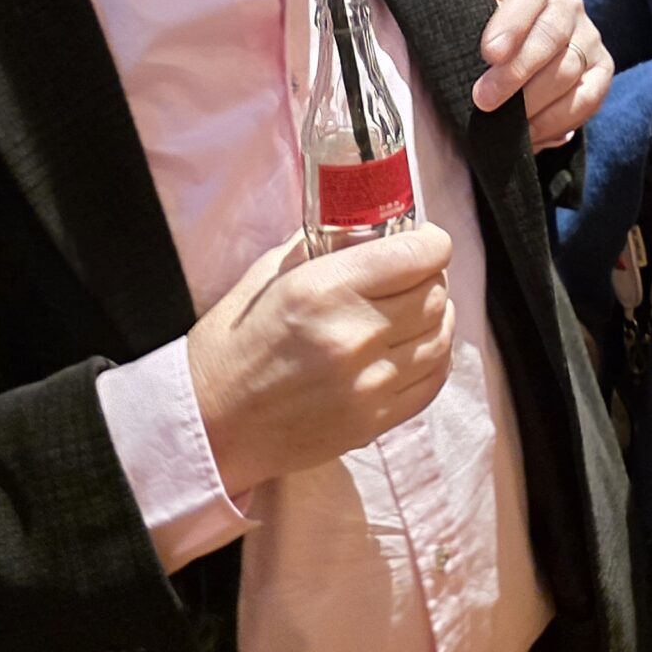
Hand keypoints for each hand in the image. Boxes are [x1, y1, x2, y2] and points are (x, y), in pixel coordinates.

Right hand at [187, 227, 455, 494]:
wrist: (210, 425)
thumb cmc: (232, 345)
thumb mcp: (269, 276)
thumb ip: (324, 247)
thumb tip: (370, 227)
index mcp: (324, 290)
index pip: (415, 255)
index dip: (431, 241)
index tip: (425, 239)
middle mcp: (354, 336)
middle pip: (435, 294)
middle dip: (431, 276)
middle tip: (415, 273)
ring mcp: (368, 385)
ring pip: (441, 338)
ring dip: (436, 316)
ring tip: (415, 310)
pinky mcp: (374, 422)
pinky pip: (432, 381)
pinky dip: (434, 357)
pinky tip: (416, 346)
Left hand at [475, 0, 610, 147]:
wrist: (522, 48)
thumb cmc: (487, 35)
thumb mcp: (474, 17)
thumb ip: (464, 22)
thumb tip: (441, 40)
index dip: (511, 25)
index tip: (488, 54)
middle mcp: (568, 6)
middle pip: (550, 38)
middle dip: (516, 73)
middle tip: (483, 101)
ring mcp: (590, 38)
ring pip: (568, 72)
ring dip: (533, 104)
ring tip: (503, 125)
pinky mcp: (603, 71)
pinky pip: (587, 100)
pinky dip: (557, 122)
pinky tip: (530, 136)